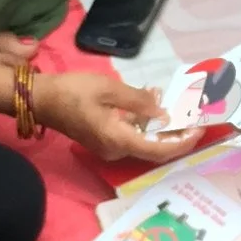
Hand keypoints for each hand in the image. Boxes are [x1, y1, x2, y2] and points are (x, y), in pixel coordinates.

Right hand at [34, 71, 197, 163]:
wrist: (41, 99)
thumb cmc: (72, 92)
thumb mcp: (109, 89)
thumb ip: (139, 102)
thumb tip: (164, 113)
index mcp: (118, 140)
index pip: (159, 150)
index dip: (182, 142)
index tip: (199, 129)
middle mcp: (116, 151)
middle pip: (155, 149)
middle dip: (177, 133)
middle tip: (196, 115)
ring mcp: (110, 148)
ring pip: (145, 141)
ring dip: (162, 124)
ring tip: (176, 102)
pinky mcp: (106, 141)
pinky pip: (133, 135)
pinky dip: (146, 122)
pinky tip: (152, 100)